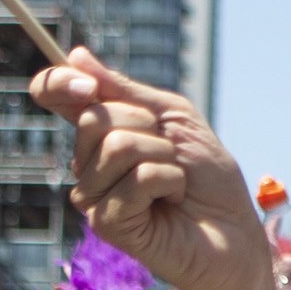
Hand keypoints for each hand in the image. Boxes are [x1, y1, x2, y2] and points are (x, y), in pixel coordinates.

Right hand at [26, 50, 268, 289]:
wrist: (234, 233)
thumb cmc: (208, 179)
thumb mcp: (173, 119)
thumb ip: (125, 91)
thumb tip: (75, 56)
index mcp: (101, 133)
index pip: (56, 97)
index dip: (58, 82)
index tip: (85, 83)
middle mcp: (88, 164)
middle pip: (92, 117)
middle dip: (146, 124)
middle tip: (170, 152)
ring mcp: (94, 196)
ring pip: (117, 146)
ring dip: (163, 156)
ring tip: (175, 182)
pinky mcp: (107, 224)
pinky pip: (136, 178)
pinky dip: (168, 180)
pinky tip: (172, 202)